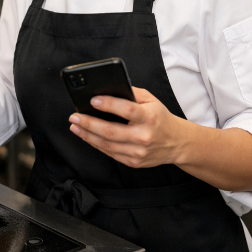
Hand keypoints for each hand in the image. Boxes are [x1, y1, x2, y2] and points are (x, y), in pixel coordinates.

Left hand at [68, 87, 186, 167]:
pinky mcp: (133, 162)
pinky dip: (96, 144)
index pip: (127, 110)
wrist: (176, 143)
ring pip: (107, 145)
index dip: (109, 104)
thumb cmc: (160, 118)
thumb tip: (108, 89)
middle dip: (89, 123)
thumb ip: (131, 93)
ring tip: (75, 126)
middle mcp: (144, 136)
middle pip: (111, 131)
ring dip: (87, 135)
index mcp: (150, 117)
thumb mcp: (151, 100)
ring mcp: (138, 152)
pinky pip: (110, 153)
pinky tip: (87, 136)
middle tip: (74, 116)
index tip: (93, 100)